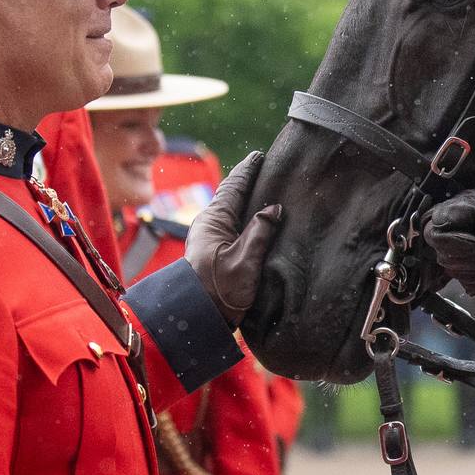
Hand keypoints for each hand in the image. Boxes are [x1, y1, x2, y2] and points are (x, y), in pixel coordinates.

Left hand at [186, 152, 281, 324]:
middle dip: (250, 182)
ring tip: (269, 189)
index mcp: (214, 220)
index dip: (248, 170)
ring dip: (250, 200)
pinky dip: (248, 217)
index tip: (260, 155)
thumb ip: (260, 231)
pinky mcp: (217, 252)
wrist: (200, 319)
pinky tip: (261, 219)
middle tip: (269, 167)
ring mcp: (212, 238)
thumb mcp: (245, 260)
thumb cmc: (219, 292)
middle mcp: (211, 224)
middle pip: (233, 196)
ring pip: (234, 211)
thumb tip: (274, 208)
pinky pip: (235, 226)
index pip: (234, 186)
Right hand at [421, 184, 474, 294]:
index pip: (433, 234)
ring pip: (458, 275)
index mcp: (454, 213)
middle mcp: (452, 235)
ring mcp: (460, 256)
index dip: (455, 245)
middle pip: (446, 259)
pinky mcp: (470, 274)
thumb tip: (436, 224)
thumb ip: (462, 210)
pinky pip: (471, 286)